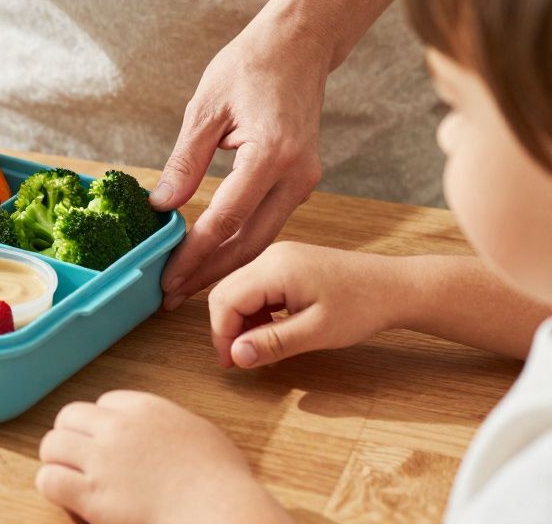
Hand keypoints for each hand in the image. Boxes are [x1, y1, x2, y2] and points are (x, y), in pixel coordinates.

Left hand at [36, 391, 287, 523]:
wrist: (221, 511)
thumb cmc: (222, 482)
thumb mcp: (199, 434)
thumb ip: (170, 425)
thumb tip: (161, 431)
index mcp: (146, 409)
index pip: (104, 402)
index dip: (104, 423)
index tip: (110, 442)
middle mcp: (118, 428)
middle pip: (70, 416)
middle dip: (72, 436)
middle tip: (81, 458)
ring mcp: (103, 460)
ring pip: (52, 444)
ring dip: (58, 460)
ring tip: (70, 477)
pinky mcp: (93, 495)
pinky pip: (50, 479)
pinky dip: (54, 486)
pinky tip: (69, 498)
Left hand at [155, 2, 332, 309]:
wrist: (299, 45)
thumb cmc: (250, 66)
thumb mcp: (205, 109)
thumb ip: (184, 161)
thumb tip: (160, 207)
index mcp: (271, 155)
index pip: (225, 220)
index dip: (193, 254)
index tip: (166, 277)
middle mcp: (296, 175)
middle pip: (249, 242)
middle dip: (209, 273)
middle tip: (171, 296)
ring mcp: (306, 180)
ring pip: (263, 239)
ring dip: (225, 265)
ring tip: (187, 285)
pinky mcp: (303, 180)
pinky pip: (270, 222)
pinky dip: (241, 243)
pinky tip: (213, 256)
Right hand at [208, 242, 402, 367]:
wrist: (396, 286)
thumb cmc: (363, 306)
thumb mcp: (317, 332)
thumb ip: (273, 343)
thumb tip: (236, 356)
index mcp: (275, 268)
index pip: (225, 300)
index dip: (222, 335)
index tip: (232, 363)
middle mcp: (271, 255)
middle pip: (225, 292)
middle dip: (227, 328)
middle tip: (239, 359)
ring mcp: (279, 256)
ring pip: (238, 289)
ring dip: (240, 320)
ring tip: (258, 347)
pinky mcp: (287, 263)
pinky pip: (256, 286)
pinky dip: (255, 311)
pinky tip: (272, 330)